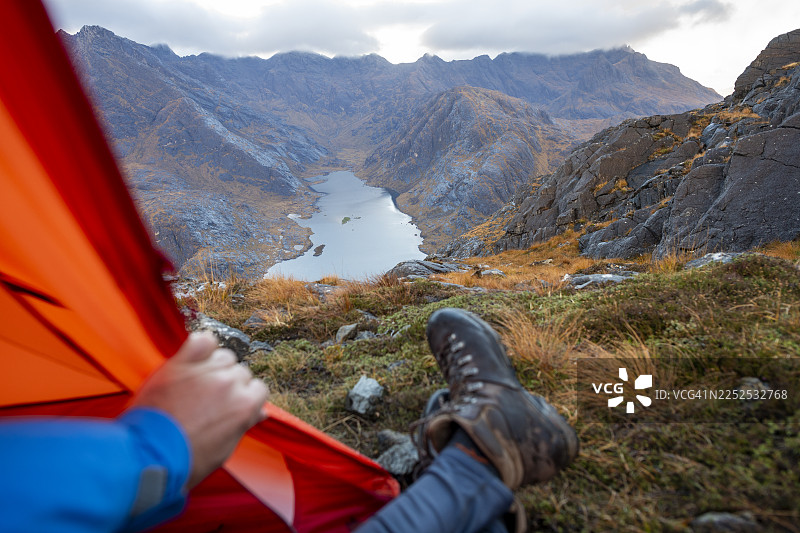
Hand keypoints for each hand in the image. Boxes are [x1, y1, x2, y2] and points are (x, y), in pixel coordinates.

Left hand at [131, 332, 269, 487]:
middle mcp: (230, 384)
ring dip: (216, 366)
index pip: (259, 389)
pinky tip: (196, 356)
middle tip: (211, 398)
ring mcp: (206, 371)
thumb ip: (243, 425)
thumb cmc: (186, 459)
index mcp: (244, 406)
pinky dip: (202, 345)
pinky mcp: (181, 363)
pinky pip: (201, 340)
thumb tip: (259, 413)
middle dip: (230, 383)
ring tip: (200, 382)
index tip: (233, 403)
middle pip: (241, 372)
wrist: (148, 455)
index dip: (246, 397)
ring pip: (224, 356)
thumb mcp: (224, 449)